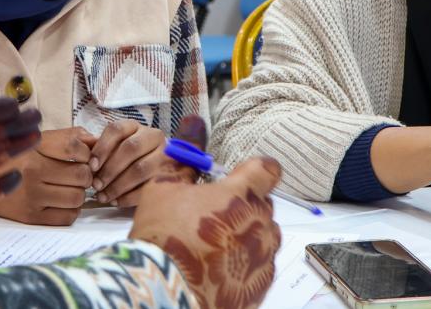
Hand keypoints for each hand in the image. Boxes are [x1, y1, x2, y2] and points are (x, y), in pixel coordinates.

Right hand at [0, 126, 95, 225]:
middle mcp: (32, 170)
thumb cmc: (13, 159)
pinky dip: (70, 211)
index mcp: (33, 146)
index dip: (87, 152)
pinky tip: (60, 203)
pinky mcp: (30, 217)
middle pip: (82, 175)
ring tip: (68, 189)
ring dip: (78, 194)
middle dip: (85, 175)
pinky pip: (67, 217)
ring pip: (77, 198)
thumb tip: (96, 140)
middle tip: (77, 176)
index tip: (83, 156)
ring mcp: (31, 196)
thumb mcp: (35, 140)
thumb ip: (67, 137)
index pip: (76, 147)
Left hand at [89, 118, 200, 206]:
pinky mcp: (170, 175)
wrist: (158, 167)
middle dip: (110, 169)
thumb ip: (102, 151)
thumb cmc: (128, 158)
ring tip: (104, 196)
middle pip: (130, 149)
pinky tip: (116, 202)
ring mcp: (164, 155)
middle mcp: (152, 136)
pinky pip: (148, 187)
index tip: (91, 166)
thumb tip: (88, 163)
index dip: (102, 148)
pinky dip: (129, 197)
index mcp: (135, 126)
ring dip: (118, 185)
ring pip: (140, 169)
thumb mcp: (115, 148)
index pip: (116, 130)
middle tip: (96, 185)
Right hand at [129, 157, 283, 308]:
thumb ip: (184, 164)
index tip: (244, 176)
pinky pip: (259, 267)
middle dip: (242, 206)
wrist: (163, 289)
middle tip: (213, 215)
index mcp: (241, 194)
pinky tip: (218, 268)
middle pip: (262, 205)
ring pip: (263, 237)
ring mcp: (263, 257)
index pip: (268, 170)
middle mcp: (259, 224)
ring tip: (213, 246)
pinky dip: (244, 264)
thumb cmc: (163, 237)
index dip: (256, 171)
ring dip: (245, 236)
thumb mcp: (163, 188)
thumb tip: (192, 140)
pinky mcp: (260, 285)